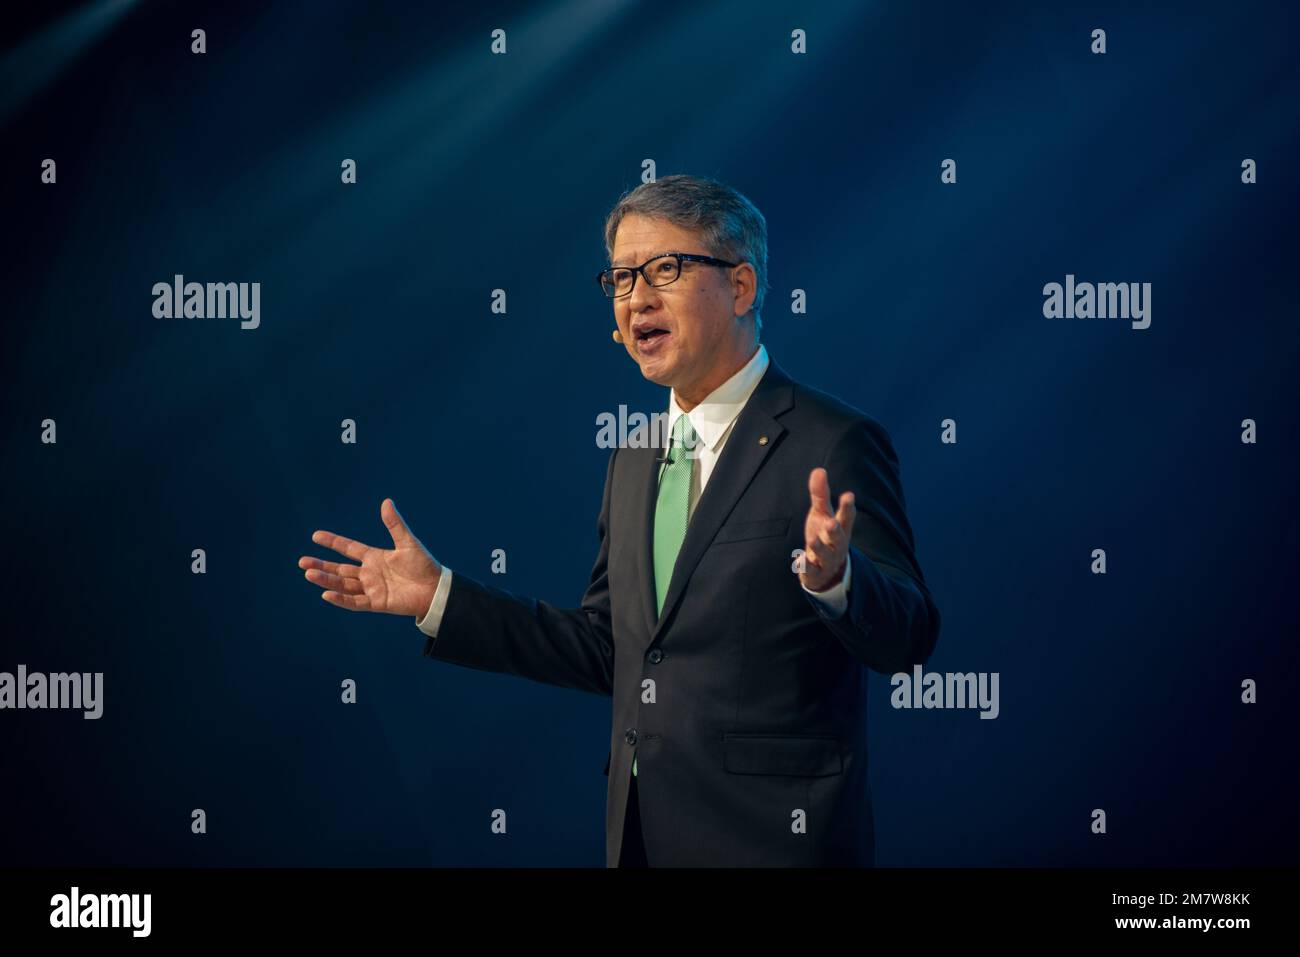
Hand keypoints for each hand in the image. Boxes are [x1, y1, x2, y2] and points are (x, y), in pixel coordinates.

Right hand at [298, 498, 441, 616]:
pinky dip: (341, 599)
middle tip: (302, 562)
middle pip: (340, 569)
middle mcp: (370, 573)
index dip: (333, 542)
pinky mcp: (377, 603)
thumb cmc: (424, 565)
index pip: (349, 548)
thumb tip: (386, 502)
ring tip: (309, 573)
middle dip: (321, 565)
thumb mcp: (407, 542)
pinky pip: (355, 602)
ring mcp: (372, 588)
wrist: (436, 589)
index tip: (315, 535)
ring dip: (326, 580)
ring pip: (343, 584)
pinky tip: (327, 594)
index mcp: (375, 557)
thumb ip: (394, 524)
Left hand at [800, 467, 855, 592]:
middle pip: (839, 538)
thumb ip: (820, 495)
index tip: (849, 495)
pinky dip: (805, 566)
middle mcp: (836, 545)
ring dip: (819, 547)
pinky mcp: (814, 573)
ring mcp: (826, 560)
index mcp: (840, 529)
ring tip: (812, 539)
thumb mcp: (821, 514)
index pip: (846, 518)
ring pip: (825, 555)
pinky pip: (810, 571)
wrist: (826, 572)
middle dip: (835, 531)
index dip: (847, 507)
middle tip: (830, 523)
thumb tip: (819, 470)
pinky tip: (798, 560)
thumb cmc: (824, 535)